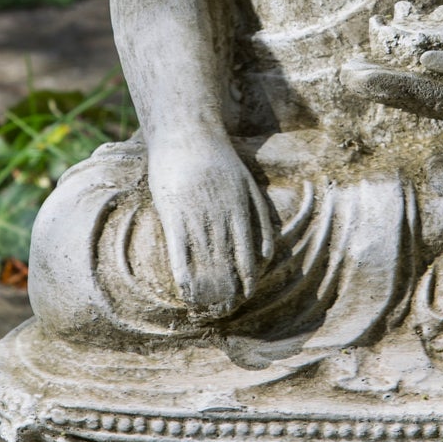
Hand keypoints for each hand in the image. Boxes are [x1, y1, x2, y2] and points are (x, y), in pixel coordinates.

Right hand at [147, 133, 275, 317]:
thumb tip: (269, 251)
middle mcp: (221, 216)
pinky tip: (184, 287)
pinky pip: (180, 249)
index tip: (248, 292)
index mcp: (240, 209)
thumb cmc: (219, 160)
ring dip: (207, 284)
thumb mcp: (248, 184)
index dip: (248, 276)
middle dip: (230, 286)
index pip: (249, 252)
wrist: (188, 135)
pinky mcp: (174, 213)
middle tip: (229, 306)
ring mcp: (196, 215)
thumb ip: (260, 214)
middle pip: (228, 260)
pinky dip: (183, 271)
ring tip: (207, 304)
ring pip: (205, 259)